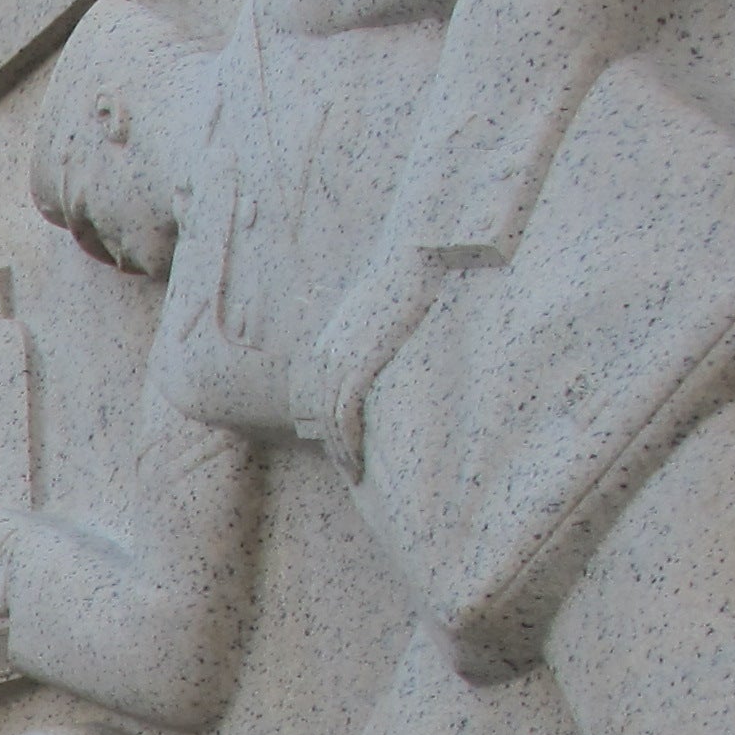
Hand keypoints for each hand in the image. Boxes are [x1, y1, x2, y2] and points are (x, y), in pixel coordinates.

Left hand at [300, 251, 444, 483]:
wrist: (414, 260)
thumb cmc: (404, 286)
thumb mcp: (378, 318)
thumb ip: (371, 343)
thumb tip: (379, 360)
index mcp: (332, 347)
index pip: (323, 400)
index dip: (330, 429)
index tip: (344, 450)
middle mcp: (329, 355)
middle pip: (321, 414)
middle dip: (334, 447)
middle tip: (350, 472)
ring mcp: (342, 358)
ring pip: (331, 419)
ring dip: (341, 451)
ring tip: (355, 473)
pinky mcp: (360, 361)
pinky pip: (346, 411)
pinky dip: (347, 438)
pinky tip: (356, 456)